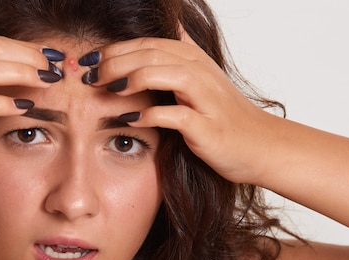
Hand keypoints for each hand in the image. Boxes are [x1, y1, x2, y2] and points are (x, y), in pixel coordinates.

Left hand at [78, 36, 281, 184]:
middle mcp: (199, 72)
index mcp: (193, 59)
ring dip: (132, 78)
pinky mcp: (207, 126)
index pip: (147, 44)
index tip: (87, 61)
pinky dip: (151, 115)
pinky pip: (176, 115)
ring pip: (165, 73)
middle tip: (87, 74)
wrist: (260, 145)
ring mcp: (205, 98)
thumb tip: (175, 26)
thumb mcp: (206, 78)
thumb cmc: (227, 116)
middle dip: (114, 61)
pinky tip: (129, 119)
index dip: (114, 49)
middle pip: (151, 54)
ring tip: (106, 89)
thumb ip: (187, 51)